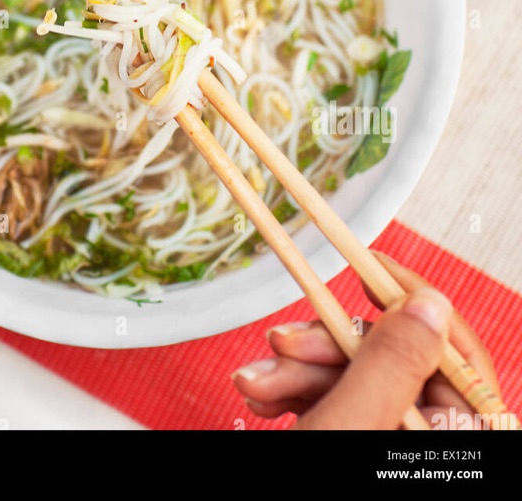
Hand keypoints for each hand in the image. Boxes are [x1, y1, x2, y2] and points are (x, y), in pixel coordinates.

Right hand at [232, 253, 500, 428]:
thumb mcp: (350, 433)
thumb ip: (390, 367)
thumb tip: (425, 304)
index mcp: (459, 445)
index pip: (456, 356)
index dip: (414, 302)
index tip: (366, 265)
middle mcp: (432, 447)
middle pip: (395, 365)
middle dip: (327, 347)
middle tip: (281, 342)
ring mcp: (392, 450)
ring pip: (356, 381)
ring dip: (299, 371)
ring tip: (256, 383)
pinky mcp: (359, 448)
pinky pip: (335, 405)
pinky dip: (295, 393)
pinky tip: (264, 396)